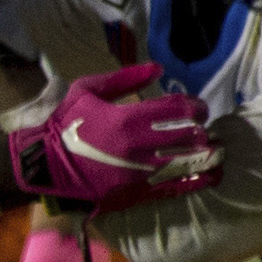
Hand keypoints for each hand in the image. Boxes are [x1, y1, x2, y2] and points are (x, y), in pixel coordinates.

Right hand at [4, 62, 216, 209]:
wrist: (47, 166)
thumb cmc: (66, 125)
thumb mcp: (87, 90)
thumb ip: (124, 78)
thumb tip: (158, 68)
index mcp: (128, 118)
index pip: (180, 110)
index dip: (197, 107)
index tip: (199, 109)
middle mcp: (140, 146)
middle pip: (191, 136)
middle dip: (204, 131)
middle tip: (205, 131)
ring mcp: (142, 173)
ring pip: (190, 163)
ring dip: (208, 156)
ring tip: (215, 152)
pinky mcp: (139, 192)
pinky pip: (177, 188)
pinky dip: (198, 182)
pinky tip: (211, 177)